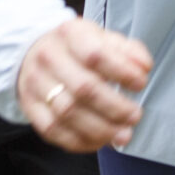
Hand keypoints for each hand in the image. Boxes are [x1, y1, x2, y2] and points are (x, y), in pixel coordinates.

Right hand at [16, 17, 151, 152]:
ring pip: (68, 114)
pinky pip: (54, 131)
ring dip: (101, 129)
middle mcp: (48, 57)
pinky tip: (100, 141)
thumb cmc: (76, 48)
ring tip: (124, 134)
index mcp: (70, 34)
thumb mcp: (102, 38)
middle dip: (115, 107)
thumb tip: (144, 67)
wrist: (34, 52)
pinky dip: (80, 141)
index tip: (140, 83)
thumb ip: (128, 51)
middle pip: (83, 88)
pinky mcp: (30, 107)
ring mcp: (35, 84)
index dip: (122, 72)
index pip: (96, 55)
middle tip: (135, 115)